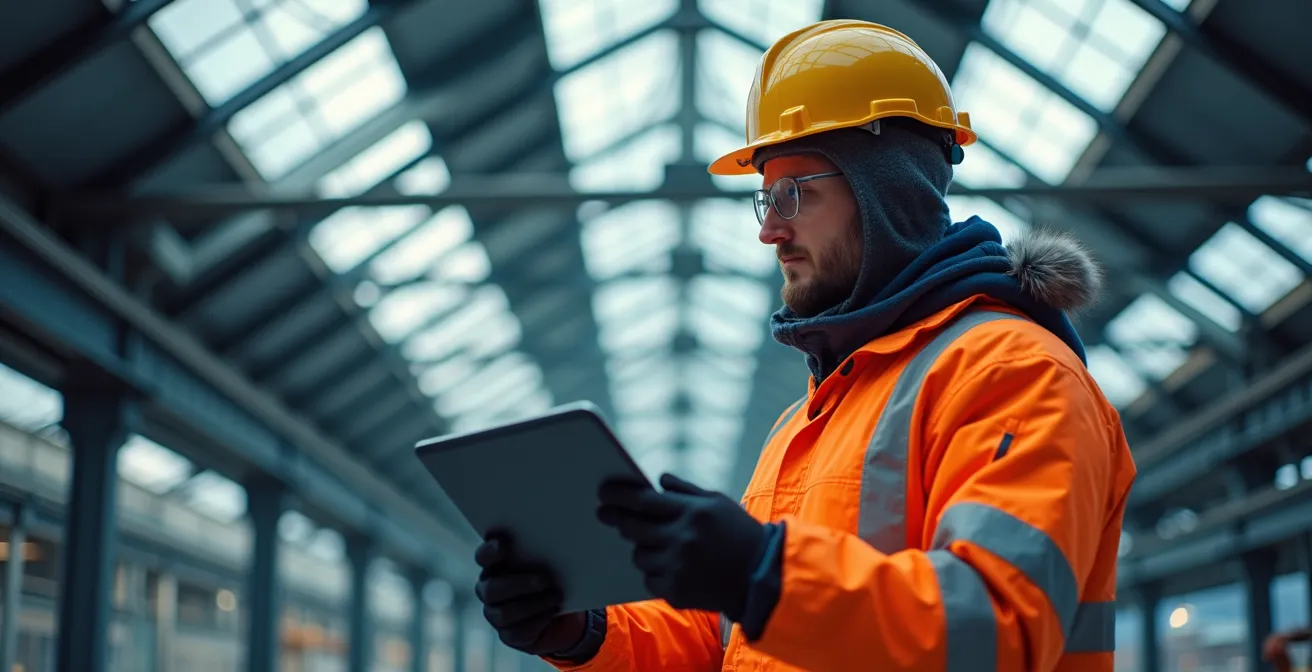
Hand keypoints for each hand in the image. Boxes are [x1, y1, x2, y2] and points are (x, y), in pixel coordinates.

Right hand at [473, 533, 587, 655]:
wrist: (552, 607)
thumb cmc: (545, 574)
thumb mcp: (543, 560)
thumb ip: (538, 550)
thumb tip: (557, 539)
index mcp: (492, 566)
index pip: (482, 557)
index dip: (489, 552)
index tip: (504, 544)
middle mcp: (487, 589)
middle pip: (493, 589)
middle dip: (520, 585)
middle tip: (546, 580)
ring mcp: (494, 614)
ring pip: (505, 613)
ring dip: (533, 604)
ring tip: (556, 597)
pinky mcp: (507, 634)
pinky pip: (518, 632)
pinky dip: (538, 621)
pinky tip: (552, 612)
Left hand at [596, 473, 766, 618]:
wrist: (762, 577)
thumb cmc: (740, 534)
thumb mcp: (719, 503)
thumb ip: (686, 490)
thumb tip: (658, 480)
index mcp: (693, 512)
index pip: (644, 501)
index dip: (619, 495)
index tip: (602, 493)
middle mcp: (683, 539)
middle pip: (634, 528)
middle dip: (618, 520)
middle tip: (605, 515)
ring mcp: (679, 568)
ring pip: (639, 556)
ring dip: (642, 549)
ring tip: (656, 546)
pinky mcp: (677, 592)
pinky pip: (649, 580)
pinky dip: (655, 573)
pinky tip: (671, 568)